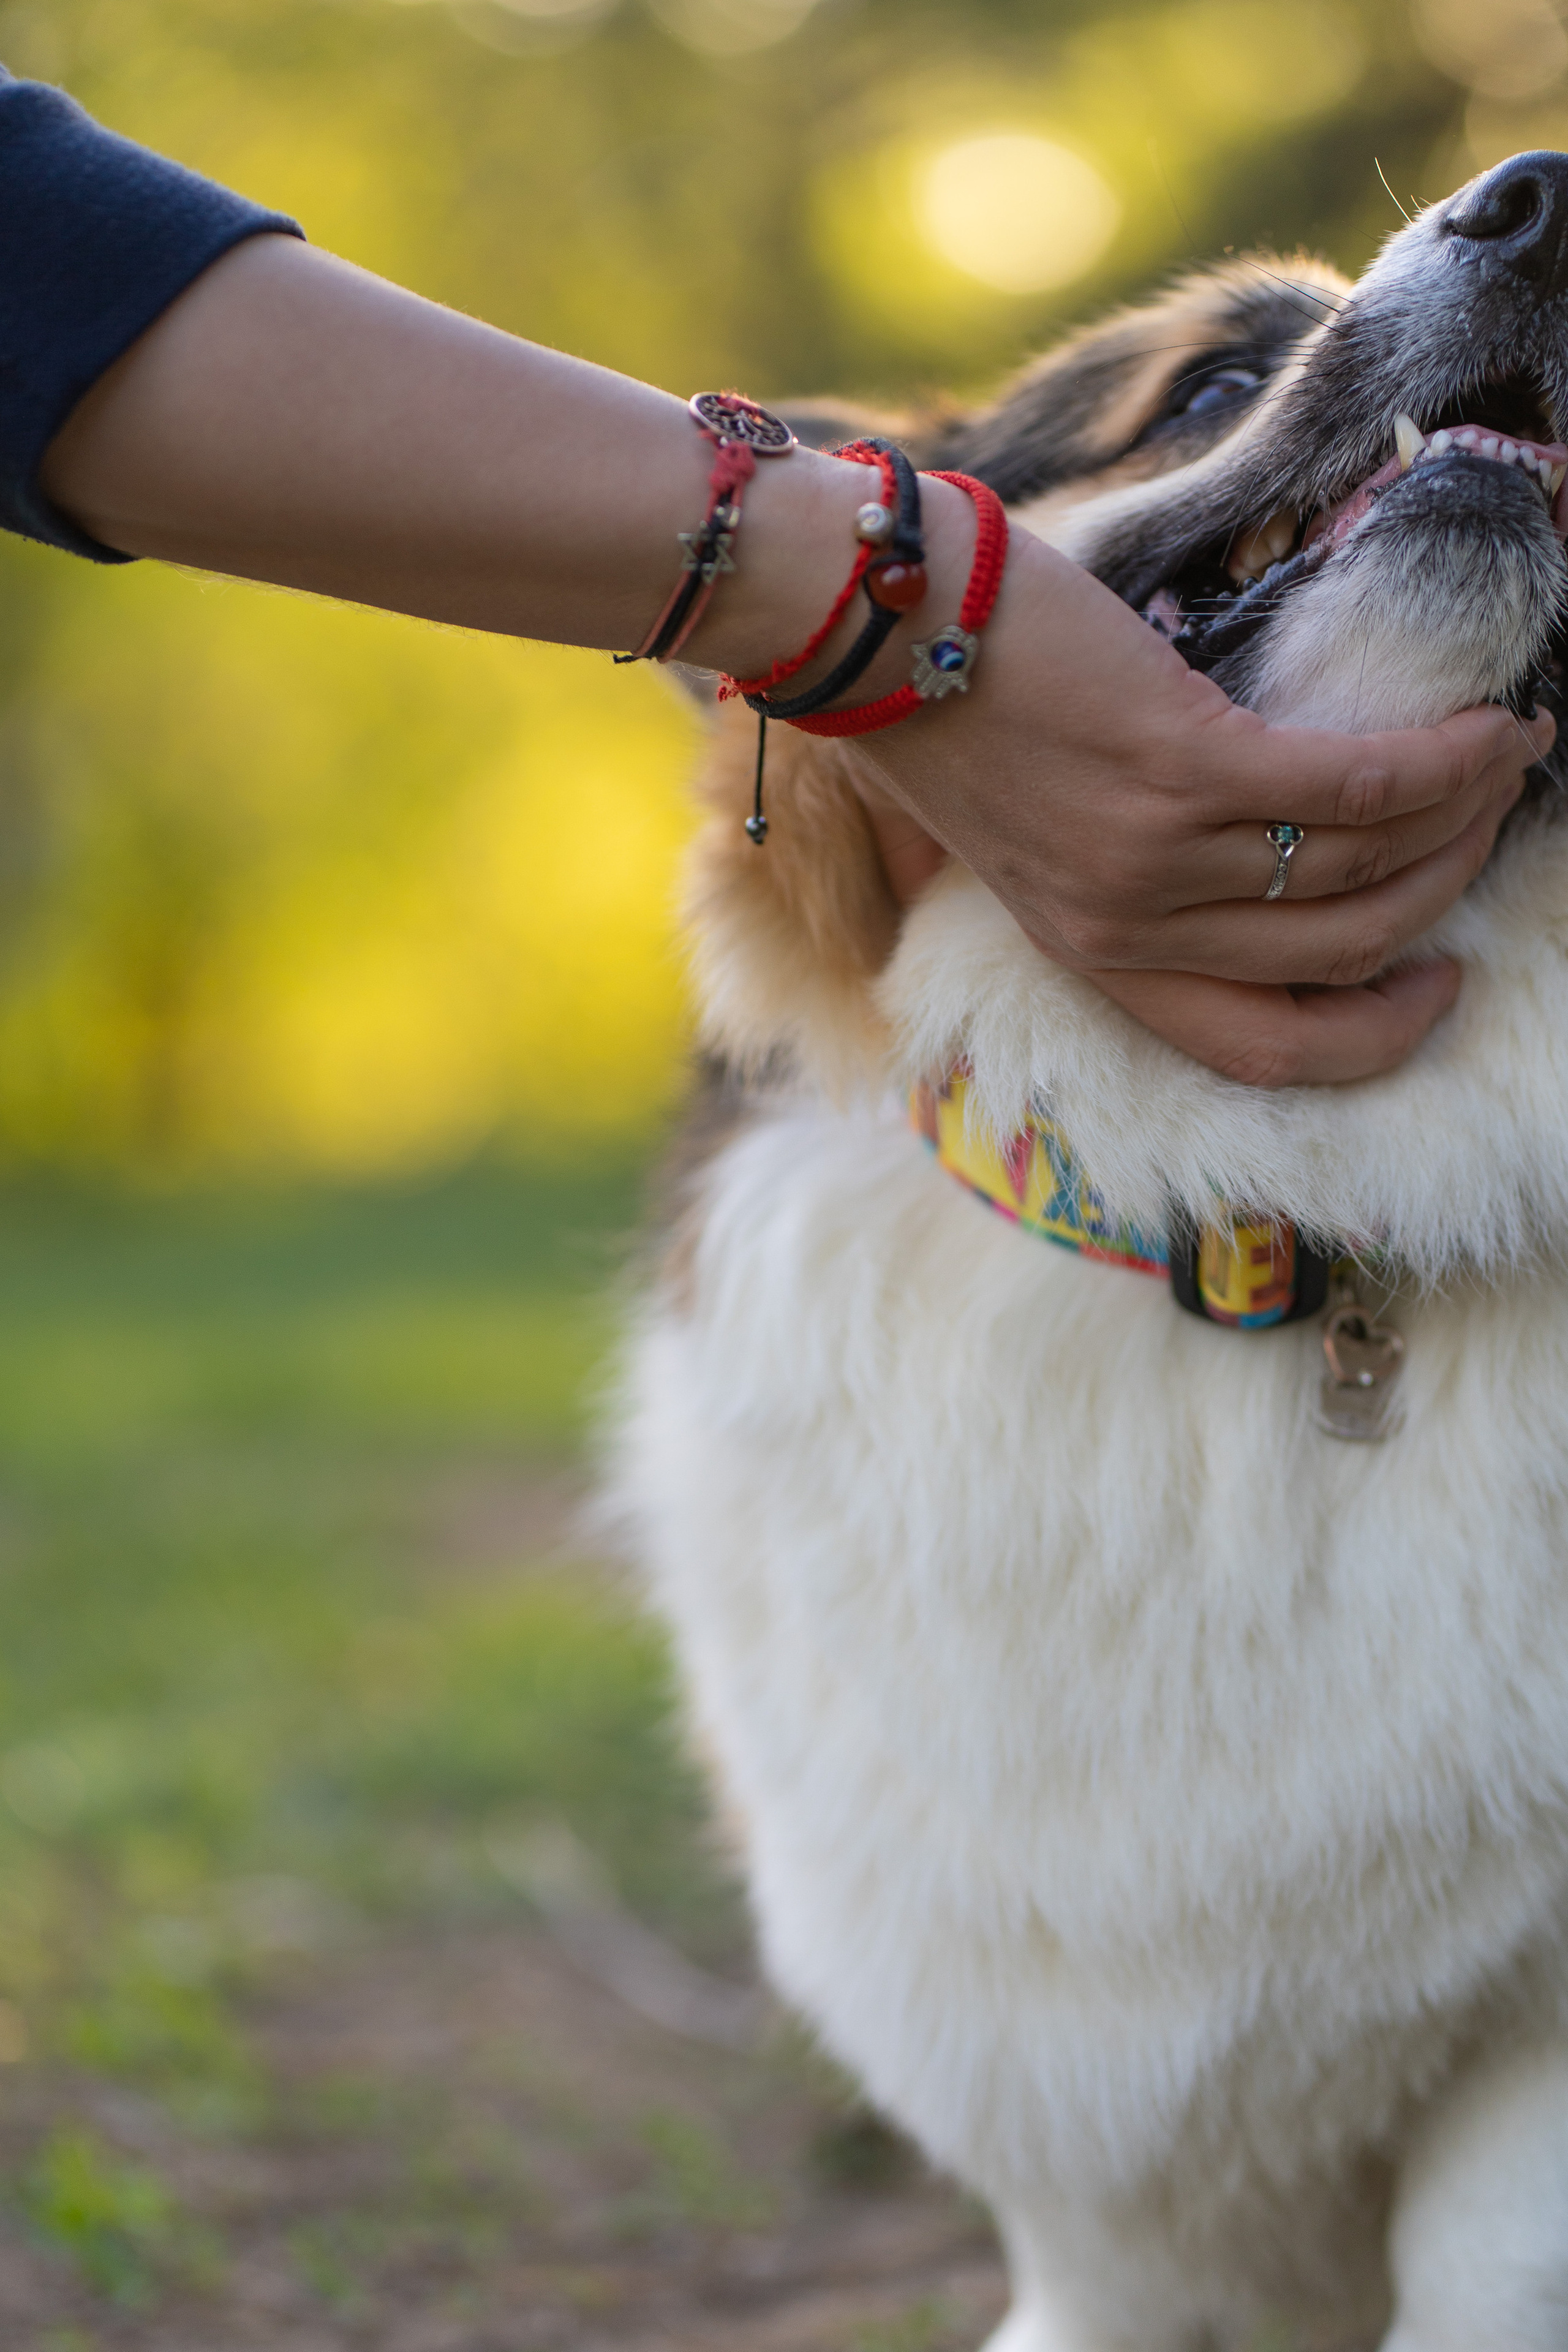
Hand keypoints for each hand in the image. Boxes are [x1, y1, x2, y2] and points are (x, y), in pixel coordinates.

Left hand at [860, 512, 1549, 1084]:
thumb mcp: (1017, 837)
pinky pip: (1354, 785)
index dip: (1372, 1030)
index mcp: (1095, 953)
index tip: (1432, 978)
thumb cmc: (946, 707)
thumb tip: (1204, 862)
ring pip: (1363, 868)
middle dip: (1443, 889)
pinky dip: (1440, 762)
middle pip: (1341, 952)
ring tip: (1506, 758)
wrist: (877, 624)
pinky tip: (1486, 729)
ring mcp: (1157, 852)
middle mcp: (1131, 925)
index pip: (1260, 1046)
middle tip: (1490, 817)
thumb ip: (1098, 878)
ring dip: (1461, 814)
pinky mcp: (1181, 764)